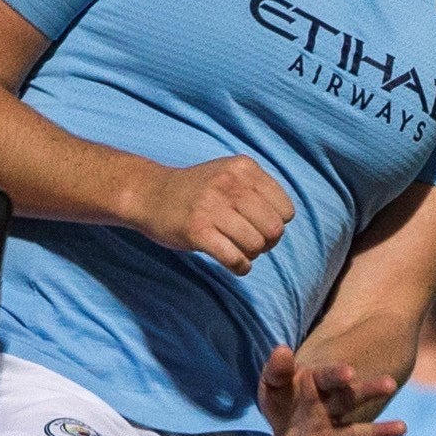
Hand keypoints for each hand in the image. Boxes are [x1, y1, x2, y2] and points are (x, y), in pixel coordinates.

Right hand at [125, 155, 293, 274]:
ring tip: (239, 250)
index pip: (286, 210)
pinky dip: (240, 267)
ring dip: (251, 255)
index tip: (260, 226)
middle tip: (252, 243)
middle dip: (267, 243)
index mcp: (244, 168)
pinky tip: (235, 264)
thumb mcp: (230, 173)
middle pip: (274, 229)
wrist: (150, 193)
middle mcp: (229, 184)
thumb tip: (284, 221)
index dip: (278, 224)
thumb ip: (259, 189)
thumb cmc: (197, 189)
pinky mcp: (196, 231)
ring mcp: (211, 207)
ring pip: (256, 245)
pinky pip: (234, 259)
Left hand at [258, 345, 404, 435]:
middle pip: (351, 400)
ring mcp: (331, 435)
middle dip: (369, 392)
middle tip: (390, 384)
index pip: (328, 378)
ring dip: (379, 431)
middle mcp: (330, 410)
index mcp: (316, 387)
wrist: (283, 431)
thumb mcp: (273, 384)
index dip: (337, 375)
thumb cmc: (282, 400)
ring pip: (357, 433)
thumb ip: (277, 369)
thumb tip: (282, 350)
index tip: (349, 372)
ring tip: (402, 428)